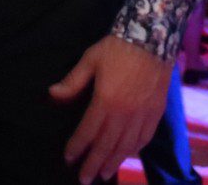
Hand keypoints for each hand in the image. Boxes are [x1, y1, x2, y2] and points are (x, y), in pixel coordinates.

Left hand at [49, 35, 171, 183]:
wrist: (153, 37)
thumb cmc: (117, 48)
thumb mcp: (90, 59)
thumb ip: (72, 81)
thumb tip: (52, 95)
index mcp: (105, 101)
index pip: (88, 131)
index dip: (77, 147)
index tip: (68, 158)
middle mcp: (124, 113)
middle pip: (106, 145)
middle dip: (94, 164)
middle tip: (85, 179)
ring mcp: (142, 114)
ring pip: (126, 146)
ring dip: (114, 162)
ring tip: (104, 174)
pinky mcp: (156, 111)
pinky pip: (145, 138)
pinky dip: (134, 150)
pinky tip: (127, 155)